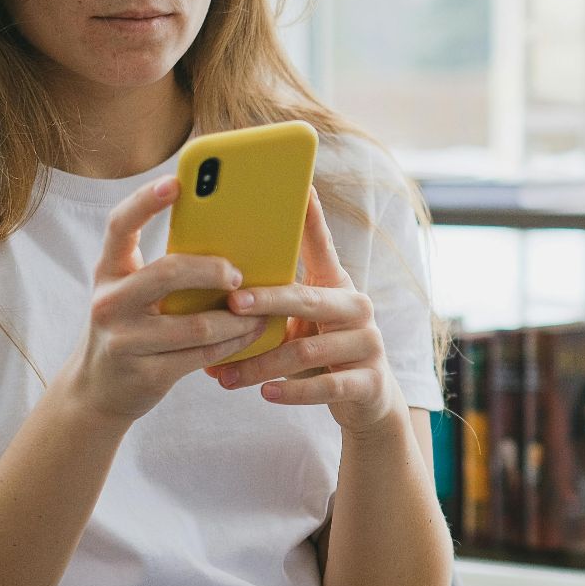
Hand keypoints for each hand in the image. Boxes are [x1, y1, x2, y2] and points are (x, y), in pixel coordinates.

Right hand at [65, 175, 270, 422]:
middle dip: (212, 270)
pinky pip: (202, 354)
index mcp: (109, 271)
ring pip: (195, 323)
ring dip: (238, 317)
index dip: (145, 201)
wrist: (98, 390)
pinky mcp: (146, 373)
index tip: (176, 182)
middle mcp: (110, 302)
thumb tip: (231, 239)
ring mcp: (124, 340)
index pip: (120, 225)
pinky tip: (251, 334)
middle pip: (167, 273)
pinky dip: (234, 343)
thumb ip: (166, 271)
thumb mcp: (134, 293)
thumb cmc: (132, 328)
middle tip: (238, 273)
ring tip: (262, 310)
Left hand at [204, 187, 407, 436]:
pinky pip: (326, 387)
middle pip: (309, 300)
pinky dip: (292, 391)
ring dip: (263, 363)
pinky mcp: (369, 382)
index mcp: (338, 285)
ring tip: (225, 372)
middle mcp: (358, 308)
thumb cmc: (322, 349)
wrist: (367, 399)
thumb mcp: (303, 319)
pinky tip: (265, 394)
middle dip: (268, 301)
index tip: (299, 186)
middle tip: (232, 302)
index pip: (323, 246)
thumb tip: (215, 285)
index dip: (312, 218)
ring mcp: (367, 345)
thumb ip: (275, 300)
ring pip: (308, 351)